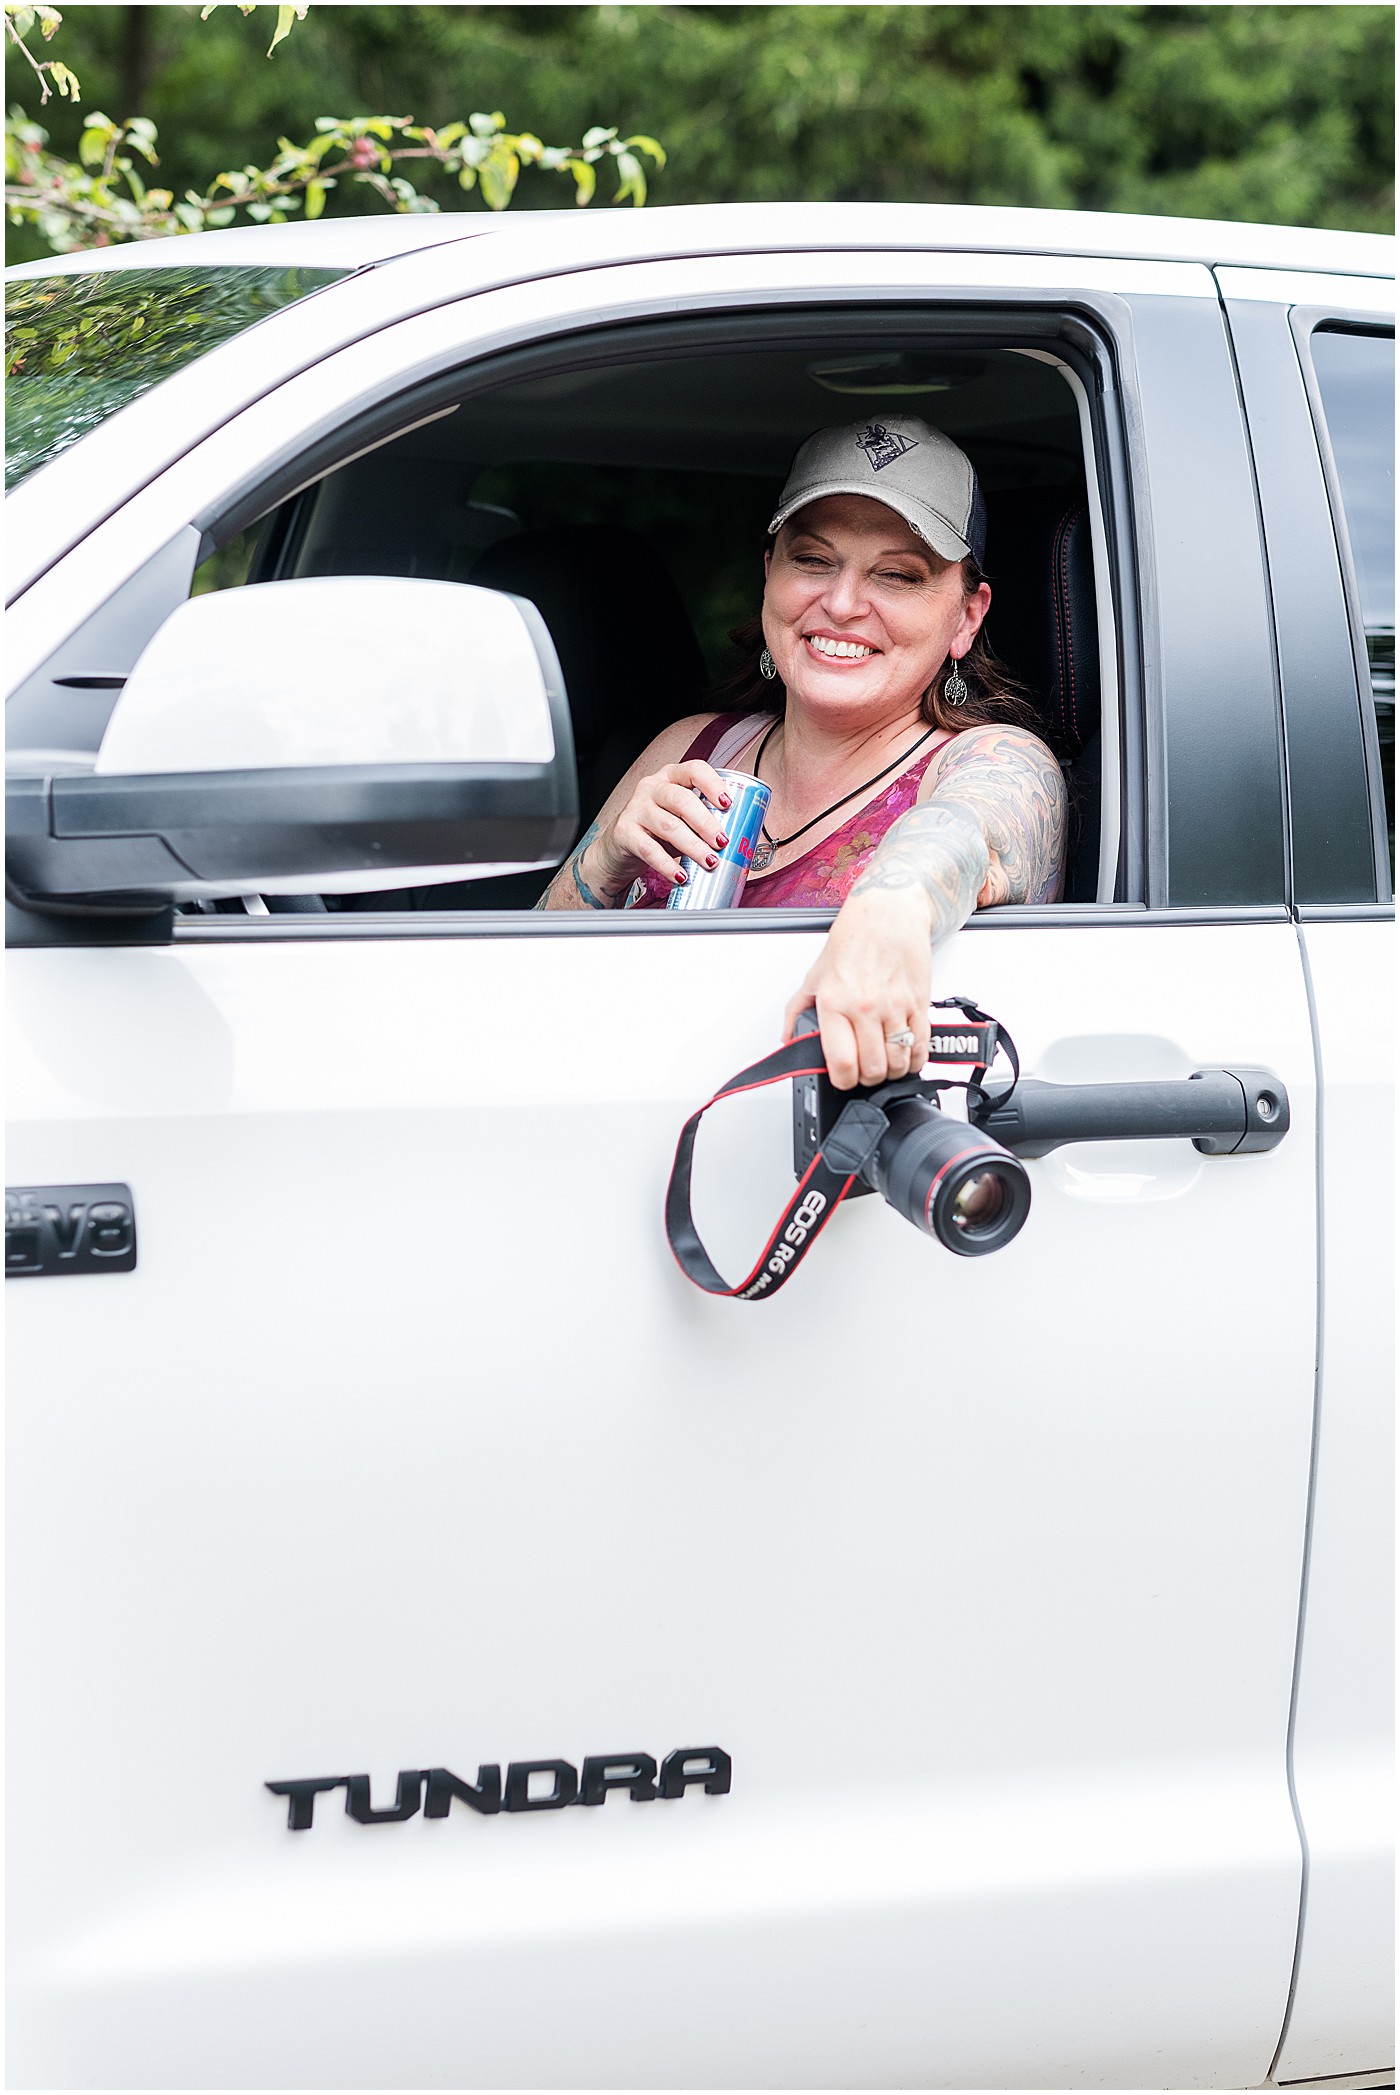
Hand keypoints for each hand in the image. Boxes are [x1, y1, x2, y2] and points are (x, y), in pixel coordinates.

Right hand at [582, 759, 732, 899]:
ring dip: (693, 846)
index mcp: (671, 777)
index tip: (728, 803)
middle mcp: (652, 788)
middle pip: (681, 800)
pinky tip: (681, 875)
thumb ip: (702, 821)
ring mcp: (636, 809)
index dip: (712, 784)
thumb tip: (739, 841)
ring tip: (710, 861)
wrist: (621, 846)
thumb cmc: (658, 829)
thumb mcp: (680, 817)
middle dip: (706, 822)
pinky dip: (668, 865)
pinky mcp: (625, 832)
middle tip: (722, 841)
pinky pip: (649, 850)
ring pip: (669, 826)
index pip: (694, 770)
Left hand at [783, 886, 934, 1089]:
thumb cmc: (853, 939)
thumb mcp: (815, 974)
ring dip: (891, 1071)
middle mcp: (865, 1006)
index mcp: (835, 1002)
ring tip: (883, 1063)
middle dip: (867, 1079)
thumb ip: (798, 1010)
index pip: (841, 1063)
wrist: (888, 912)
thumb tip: (788, 1037)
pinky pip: (921, 1046)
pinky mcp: (919, 1003)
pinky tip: (905, 1055)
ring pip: (898, 1062)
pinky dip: (914, 1059)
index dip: (842, 1080)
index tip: (843, 1078)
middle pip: (872, 1069)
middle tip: (863, 1071)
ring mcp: (895, 1006)